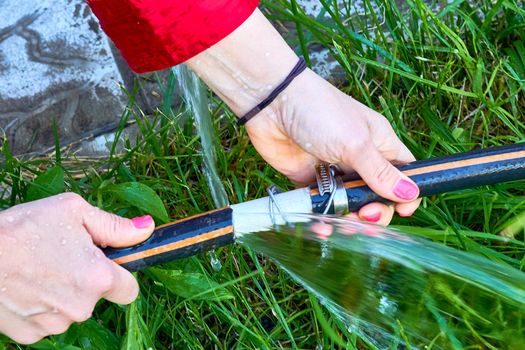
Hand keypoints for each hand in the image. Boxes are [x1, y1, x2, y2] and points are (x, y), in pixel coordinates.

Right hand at [0, 193, 153, 343]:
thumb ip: (114, 226)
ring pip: (71, 311)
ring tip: (39, 269)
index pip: (129, 290)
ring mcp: (54, 325)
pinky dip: (40, 308)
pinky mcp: (29, 336)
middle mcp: (80, 307)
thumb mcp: (74, 212)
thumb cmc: (23, 227)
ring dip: (62, 295)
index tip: (107, 266)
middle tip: (62, 258)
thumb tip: (146, 228)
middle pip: (97, 298)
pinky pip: (47, 322)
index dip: (120, 277)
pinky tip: (25, 286)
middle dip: (86, 281)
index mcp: (97, 278)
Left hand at [245, 69, 420, 224]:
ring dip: (348, 220)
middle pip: (377, 196)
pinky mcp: (309, 180)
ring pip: (349, 205)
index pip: (404, 175)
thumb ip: (380, 173)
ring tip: (342, 224)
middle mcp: (359, 159)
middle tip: (365, 215)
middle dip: (375, 212)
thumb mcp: (356, 143)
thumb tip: (410, 194)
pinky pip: (321, 205)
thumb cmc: (320, 111)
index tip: (402, 211)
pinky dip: (323, 218)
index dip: (407, 195)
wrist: (272, 104)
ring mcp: (334, 171)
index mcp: (379, 144)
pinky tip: (322, 226)